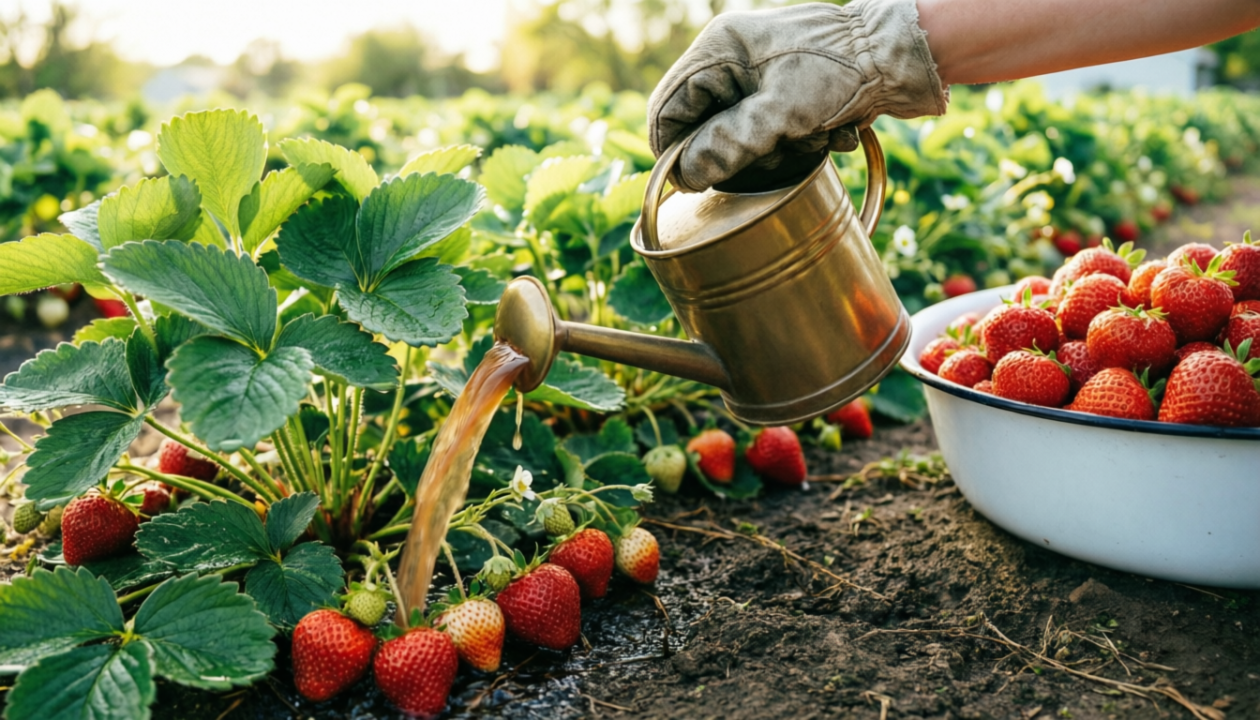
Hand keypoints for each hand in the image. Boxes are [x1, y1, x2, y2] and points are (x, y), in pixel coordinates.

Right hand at [648, 0, 947, 192]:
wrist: (904, 55)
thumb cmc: (842, 72)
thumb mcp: (782, 113)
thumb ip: (729, 144)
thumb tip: (686, 175)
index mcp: (721, 49)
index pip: (669, 106)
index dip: (673, 150)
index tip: (690, 185)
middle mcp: (734, 58)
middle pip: (705, 125)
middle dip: (739, 152)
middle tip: (771, 160)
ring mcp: (761, 74)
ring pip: (741, 134)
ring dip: (775, 152)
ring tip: (810, 144)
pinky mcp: (788, 90)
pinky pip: (773, 131)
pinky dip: (798, 142)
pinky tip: (829, 135)